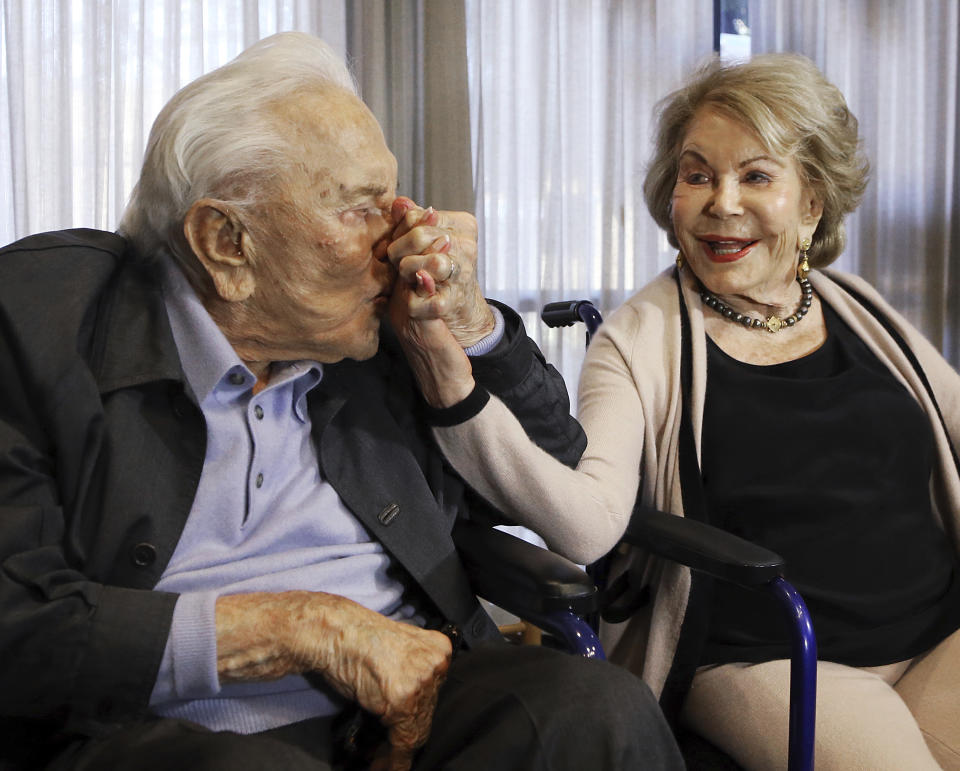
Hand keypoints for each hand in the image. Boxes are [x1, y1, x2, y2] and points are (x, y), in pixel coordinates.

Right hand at [215, 591, 451, 770]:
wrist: (334, 633)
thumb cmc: (357, 640)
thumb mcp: (397, 651)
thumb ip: (412, 672)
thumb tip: (413, 706)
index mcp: (438, 649)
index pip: (434, 693)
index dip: (419, 717)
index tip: (409, 733)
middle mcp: (436, 664)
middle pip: (427, 712)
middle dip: (408, 732)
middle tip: (390, 752)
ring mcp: (422, 682)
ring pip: (417, 729)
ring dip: (398, 749)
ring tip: (381, 762)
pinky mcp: (404, 702)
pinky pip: (404, 741)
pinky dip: (393, 759)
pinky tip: (385, 766)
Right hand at [386, 198, 491, 406]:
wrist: (443, 381)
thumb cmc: (438, 342)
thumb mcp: (430, 306)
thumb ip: (427, 279)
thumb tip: (433, 247)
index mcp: (397, 293)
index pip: (394, 253)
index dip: (404, 229)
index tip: (419, 207)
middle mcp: (396, 302)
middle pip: (394, 259)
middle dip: (412, 233)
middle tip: (430, 214)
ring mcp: (405, 315)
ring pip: (406, 278)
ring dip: (422, 254)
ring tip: (440, 235)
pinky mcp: (420, 329)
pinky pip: (419, 303)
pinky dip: (427, 285)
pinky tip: (437, 271)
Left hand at [387, 197, 494, 346]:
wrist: (458, 310)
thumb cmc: (437, 269)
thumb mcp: (426, 239)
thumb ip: (412, 219)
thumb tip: (399, 203)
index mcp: (463, 225)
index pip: (417, 216)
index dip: (399, 232)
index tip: (397, 245)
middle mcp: (467, 246)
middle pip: (420, 236)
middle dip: (399, 250)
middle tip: (396, 262)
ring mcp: (462, 274)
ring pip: (429, 262)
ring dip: (407, 271)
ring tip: (406, 277)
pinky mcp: (452, 301)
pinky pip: (422, 298)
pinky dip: (411, 302)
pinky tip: (410, 299)